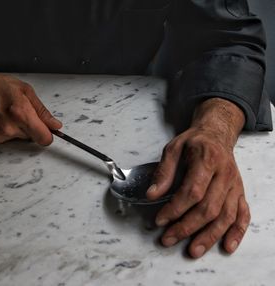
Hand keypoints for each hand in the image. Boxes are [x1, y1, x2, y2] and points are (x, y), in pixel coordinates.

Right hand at [0, 60, 61, 144]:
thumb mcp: (25, 91)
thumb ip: (42, 111)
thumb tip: (55, 126)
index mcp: (21, 113)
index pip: (44, 138)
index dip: (48, 135)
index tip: (47, 131)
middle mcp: (10, 127)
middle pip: (32, 138)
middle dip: (30, 127)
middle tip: (18, 112)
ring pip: (19, 138)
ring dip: (17, 129)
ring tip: (5, 113)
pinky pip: (6, 140)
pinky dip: (5, 131)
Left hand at [147, 98, 249, 257]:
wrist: (216, 134)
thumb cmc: (193, 142)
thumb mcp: (173, 149)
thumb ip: (163, 172)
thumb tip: (152, 195)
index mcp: (207, 160)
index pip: (192, 191)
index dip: (175, 208)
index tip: (160, 220)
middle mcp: (225, 175)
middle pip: (209, 208)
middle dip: (187, 227)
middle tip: (168, 238)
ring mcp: (235, 185)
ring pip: (226, 216)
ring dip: (209, 236)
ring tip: (193, 250)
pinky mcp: (240, 192)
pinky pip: (243, 215)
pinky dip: (237, 232)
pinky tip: (227, 246)